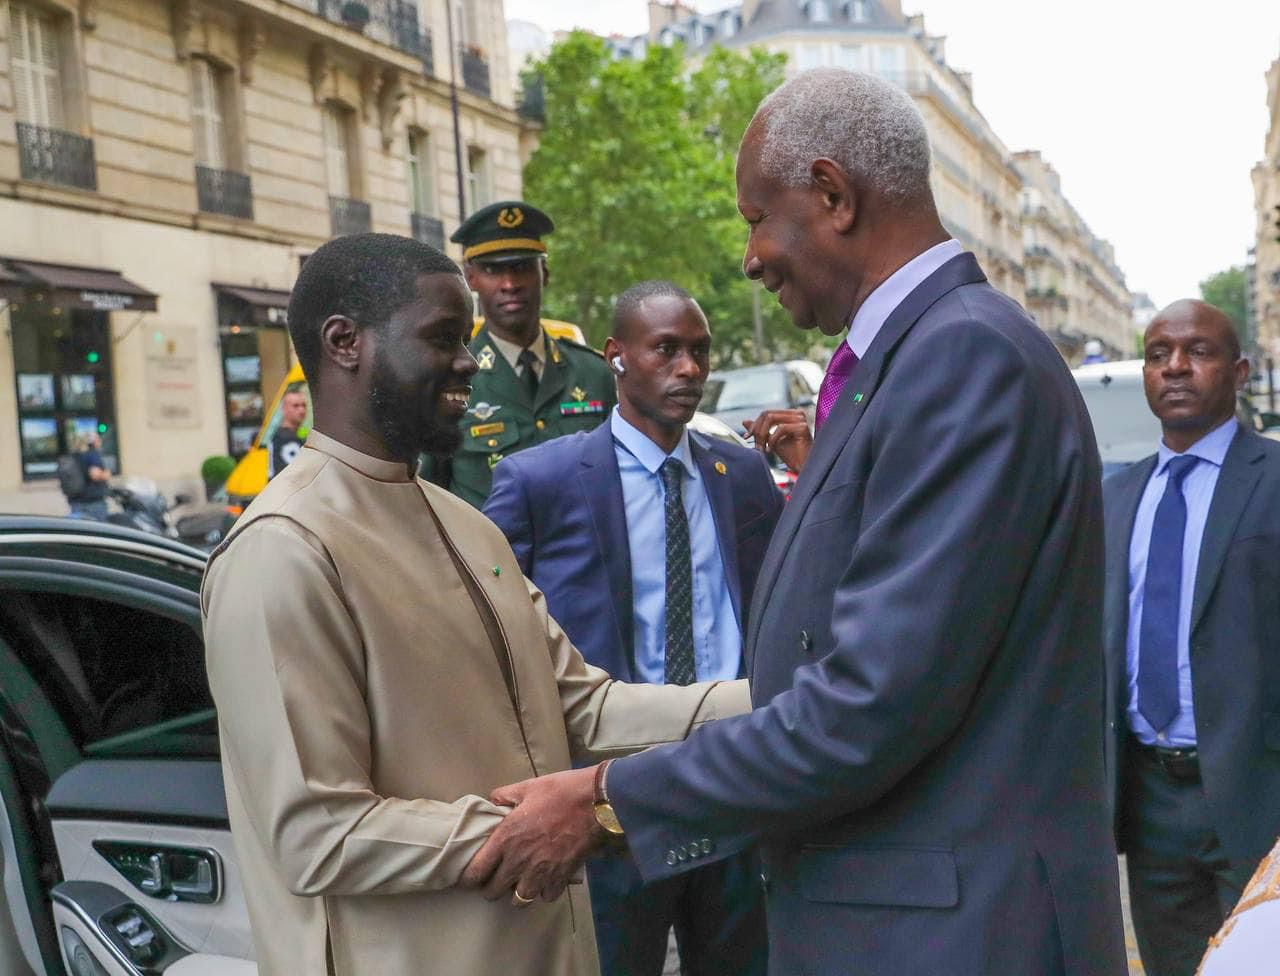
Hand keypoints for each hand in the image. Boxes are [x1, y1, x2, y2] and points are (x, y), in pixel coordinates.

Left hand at [459, 766, 604, 904]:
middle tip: (497, 878)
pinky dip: (545, 891)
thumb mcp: (527, 787)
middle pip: (493, 892)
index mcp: (505, 838)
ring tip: (522, 882)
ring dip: (518, 893)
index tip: (471, 877)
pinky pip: (546, 896)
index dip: (469, 878)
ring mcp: (540, 872)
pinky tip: (546, 879)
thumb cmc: (559, 791)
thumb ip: (504, 795)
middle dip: (492, 888)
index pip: (476, 872)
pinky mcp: (561, 878)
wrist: (595, 802)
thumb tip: (492, 800)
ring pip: (519, 900)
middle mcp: (518, 861)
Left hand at [742, 409, 812, 473]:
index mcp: (790, 415)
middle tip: (755, 445)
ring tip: (762, 448)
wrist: (802, 467)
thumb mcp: (771, 440)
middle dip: (757, 430)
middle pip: (767, 414)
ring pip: (771, 418)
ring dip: (762, 434)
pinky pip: (780, 428)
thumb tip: (745, 421)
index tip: (746, 437)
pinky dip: (772, 439)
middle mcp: (796, 414)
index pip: (767, 413)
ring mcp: (800, 419)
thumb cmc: (791, 455)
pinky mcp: (802, 427)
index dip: (755, 424)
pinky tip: (770, 450)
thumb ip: (760, 430)